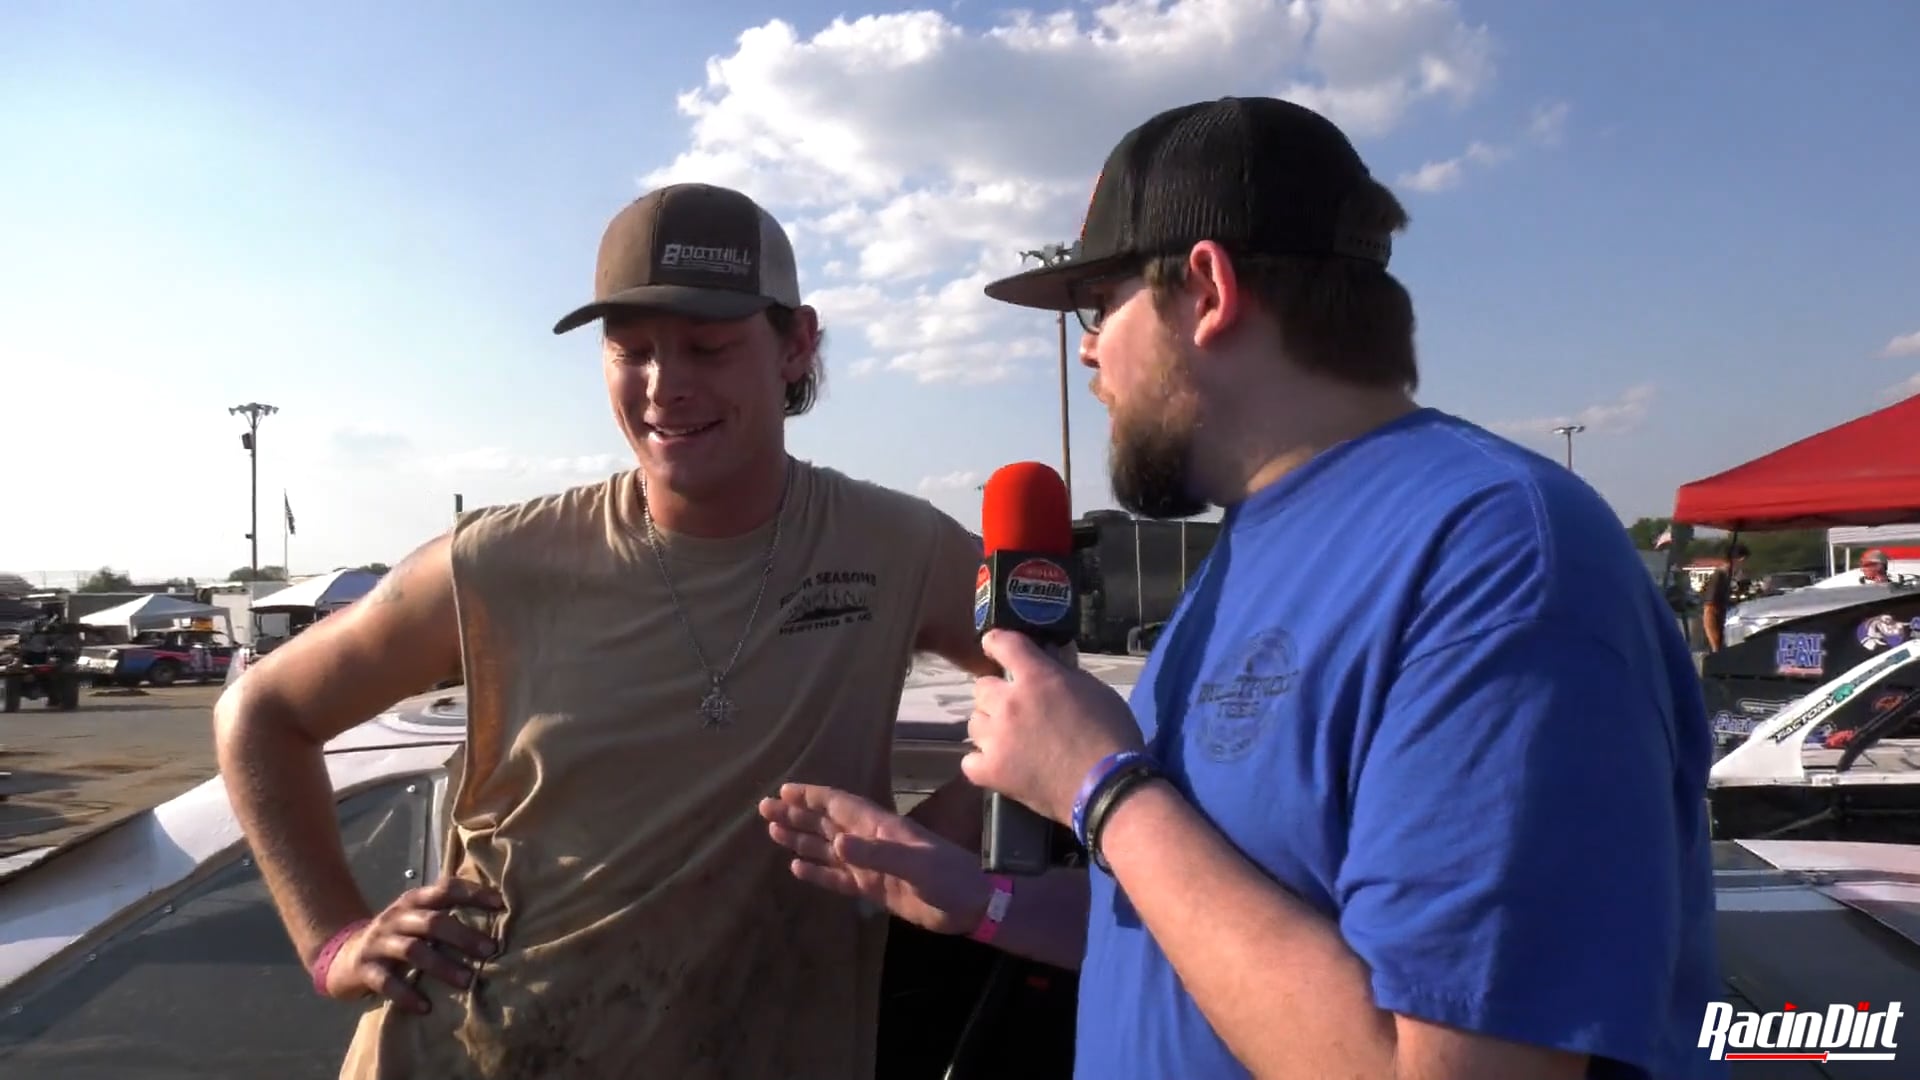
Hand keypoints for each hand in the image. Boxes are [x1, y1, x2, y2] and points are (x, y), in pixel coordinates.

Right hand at [322, 878, 503, 1011]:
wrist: (343, 953)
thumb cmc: (397, 936)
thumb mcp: (416, 918)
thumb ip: (446, 916)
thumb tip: (497, 922)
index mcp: (413, 901)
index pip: (445, 889)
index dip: (473, 894)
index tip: (500, 904)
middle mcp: (396, 917)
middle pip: (433, 922)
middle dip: (463, 936)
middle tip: (489, 950)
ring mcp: (379, 942)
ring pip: (413, 950)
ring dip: (442, 966)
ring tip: (466, 981)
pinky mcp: (365, 968)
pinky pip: (386, 982)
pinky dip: (406, 994)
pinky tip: (425, 1007)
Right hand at [759, 783, 990, 935]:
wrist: (972, 905)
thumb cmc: (949, 876)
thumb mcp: (915, 863)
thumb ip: (878, 853)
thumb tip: (836, 842)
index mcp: (881, 827)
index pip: (840, 805)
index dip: (813, 796)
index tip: (785, 790)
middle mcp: (871, 842)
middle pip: (827, 823)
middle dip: (798, 814)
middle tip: (764, 807)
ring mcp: (871, 865)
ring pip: (828, 849)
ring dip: (802, 840)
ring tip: (773, 831)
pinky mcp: (874, 889)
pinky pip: (839, 878)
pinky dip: (818, 873)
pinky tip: (796, 869)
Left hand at [966, 629, 1144, 824]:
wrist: (1108, 787)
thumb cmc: (1111, 735)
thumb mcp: (1096, 691)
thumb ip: (1066, 673)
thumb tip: (1050, 661)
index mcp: (1036, 678)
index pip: (1002, 643)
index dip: (996, 643)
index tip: (996, 648)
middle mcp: (1009, 703)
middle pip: (981, 687)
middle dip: (997, 695)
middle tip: (1016, 709)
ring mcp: (996, 739)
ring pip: (974, 722)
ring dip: (990, 727)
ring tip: (1009, 740)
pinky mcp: (991, 771)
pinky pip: (969, 760)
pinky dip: (983, 762)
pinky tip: (1000, 765)